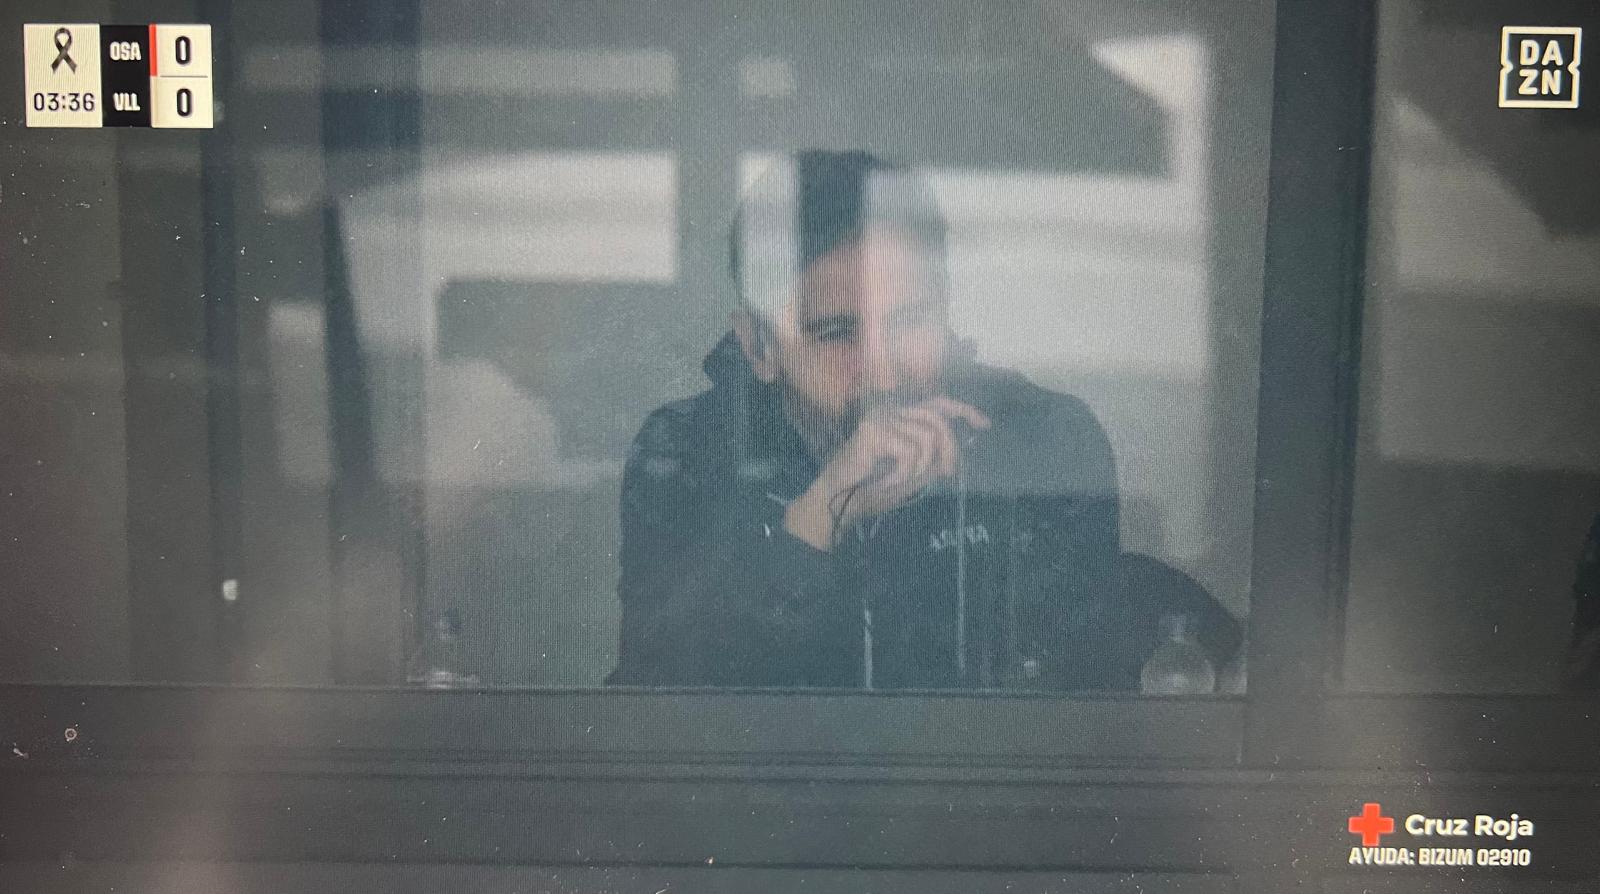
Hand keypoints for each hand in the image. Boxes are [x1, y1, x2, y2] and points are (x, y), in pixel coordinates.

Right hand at [784, 397, 989, 549]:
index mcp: (901, 417)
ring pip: (927, 438)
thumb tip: (954, 457)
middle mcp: (891, 410)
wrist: (841, 503)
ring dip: (919, 468)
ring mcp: (881, 417)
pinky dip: (903, 473)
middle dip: (948, 450)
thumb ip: (933, 460)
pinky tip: (886, 480)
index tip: (985, 425)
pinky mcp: (874, 430)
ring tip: (899, 479)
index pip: (939, 404)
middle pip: (938, 421)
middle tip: (942, 474)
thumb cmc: (872, 489)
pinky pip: (910, 452)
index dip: (965, 411)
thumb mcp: (913, 474)